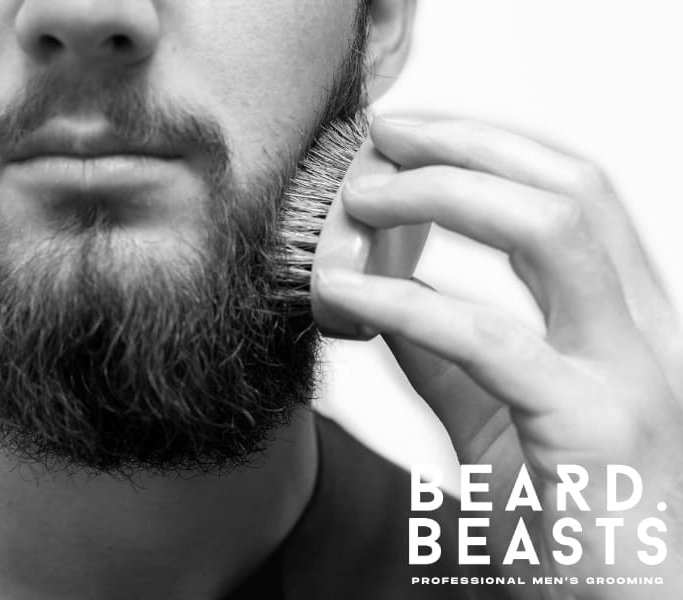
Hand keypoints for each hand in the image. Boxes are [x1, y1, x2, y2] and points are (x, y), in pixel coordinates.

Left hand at [312, 115, 682, 597]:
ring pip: (551, 228)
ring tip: (365, 194)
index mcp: (627, 322)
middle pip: (571, 185)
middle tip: (385, 134)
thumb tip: (388, 296)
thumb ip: (446, 359)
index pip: (575, 194)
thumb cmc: (568, 522)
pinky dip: (404, 300)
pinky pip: (486, 337)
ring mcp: (629, 373)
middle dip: (469, 143)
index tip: (415, 134)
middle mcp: (645, 331)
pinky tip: (342, 290)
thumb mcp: (496, 423)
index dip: (493, 147)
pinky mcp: (593, 426)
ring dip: (446, 192)